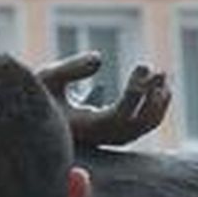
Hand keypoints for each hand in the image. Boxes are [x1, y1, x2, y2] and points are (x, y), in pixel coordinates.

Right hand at [39, 54, 169, 147]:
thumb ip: (70, 68)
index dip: (136, 91)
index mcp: (85, 127)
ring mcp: (111, 138)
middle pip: (139, 123)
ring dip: (157, 101)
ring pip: (145, 125)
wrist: (35, 120)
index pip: (120, 114)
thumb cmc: (40, 97)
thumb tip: (98, 58)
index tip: (143, 66)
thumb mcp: (47, 78)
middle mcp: (101, 137)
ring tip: (162, 76)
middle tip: (159, 70)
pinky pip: (143, 125)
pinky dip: (154, 107)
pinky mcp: (117, 134)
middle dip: (152, 95)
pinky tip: (160, 88)